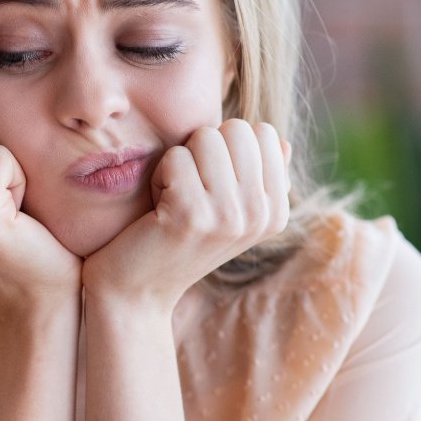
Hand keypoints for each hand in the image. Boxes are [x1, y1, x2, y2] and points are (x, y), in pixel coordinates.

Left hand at [84, 119, 289, 310]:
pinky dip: (159, 176)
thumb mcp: (228, 210)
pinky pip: (176, 157)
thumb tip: (282, 143)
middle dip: (203, 149)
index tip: (211, 185)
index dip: (226, 147)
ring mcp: (229, 216)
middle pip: (236, 130)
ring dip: (179, 162)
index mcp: (276, 211)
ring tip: (174, 199)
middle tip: (189, 190)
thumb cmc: (179, 240)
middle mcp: (260, 215)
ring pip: (205, 138)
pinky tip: (158, 210)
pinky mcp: (192, 215)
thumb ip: (257, 176)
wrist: (138, 291)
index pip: (263, 133)